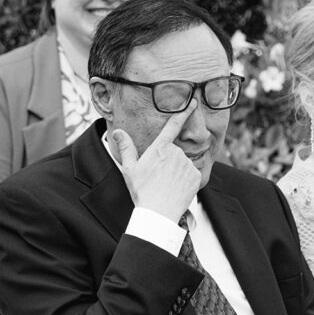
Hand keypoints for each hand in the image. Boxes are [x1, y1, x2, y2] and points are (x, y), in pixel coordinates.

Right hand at [112, 106, 202, 221]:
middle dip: (168, 161)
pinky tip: (176, 189)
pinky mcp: (195, 176)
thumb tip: (118, 132)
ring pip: (182, 163)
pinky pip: (190, 174)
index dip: (185, 111)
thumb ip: (126, 147)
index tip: (193, 101)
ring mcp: (187, 164)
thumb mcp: (129, 169)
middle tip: (158, 178)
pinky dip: (185, 180)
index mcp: (159, 148)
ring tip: (166, 185)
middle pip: (174, 152)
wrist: (158, 213)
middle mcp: (176, 153)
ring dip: (176, 171)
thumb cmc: (142, 191)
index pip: (174, 125)